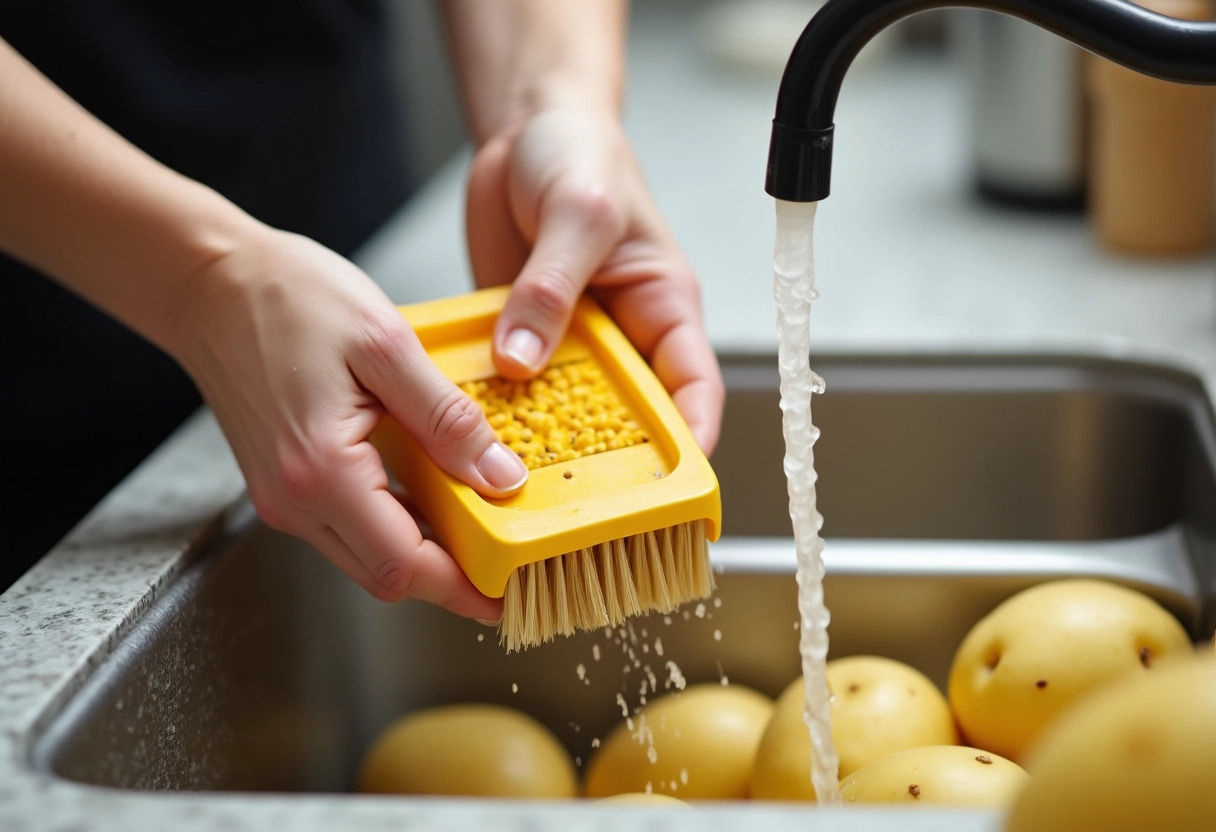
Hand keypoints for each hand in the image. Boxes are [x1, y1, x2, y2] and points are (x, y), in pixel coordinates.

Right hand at [172, 228, 527, 618]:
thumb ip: (446, 419)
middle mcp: (294, 499)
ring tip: (478, 532)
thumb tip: (500, 477)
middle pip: (384, 574)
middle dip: (448, 580)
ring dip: (422, 554)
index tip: (504, 596)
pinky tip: (430, 499)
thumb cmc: (287, 298)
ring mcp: (283, 496)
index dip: (460, 589)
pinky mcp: (283, 483)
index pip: (402, 565)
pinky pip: (347, 526)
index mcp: (320, 471)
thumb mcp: (386, 345)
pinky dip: (394, 525)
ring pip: (365, 555)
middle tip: (504, 566)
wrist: (212, 282)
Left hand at [466, 107, 724, 453]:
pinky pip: (512, 384)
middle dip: (608, 462)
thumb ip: (552, 287)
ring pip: (565, 410)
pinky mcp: (523, 338)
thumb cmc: (582, 154)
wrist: (525, 128)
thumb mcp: (579, 212)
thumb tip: (521, 359)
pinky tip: (469, 428)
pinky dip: (494, 407)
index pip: (694, 389)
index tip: (676, 487)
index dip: (692, 441)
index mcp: (664, 308)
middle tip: (577, 501)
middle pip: (628, 417)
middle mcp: (621, 335)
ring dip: (541, 439)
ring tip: (514, 475)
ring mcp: (570, 342)